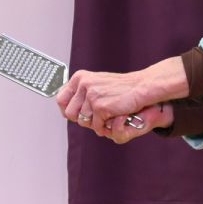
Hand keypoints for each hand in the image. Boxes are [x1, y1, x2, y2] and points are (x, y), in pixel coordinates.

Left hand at [56, 56, 187, 135]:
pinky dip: (106, 126)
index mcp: (80, 77)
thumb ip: (81, 93)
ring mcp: (92, 95)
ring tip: (108, 113)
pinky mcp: (100, 107)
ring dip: (96, 122)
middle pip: (70, 114)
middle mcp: (84, 84)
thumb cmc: (122, 87)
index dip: (68, 110)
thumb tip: (65, 108)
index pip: (61, 99)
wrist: (141, 87)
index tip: (77, 112)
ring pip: (83, 122)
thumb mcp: (96, 83)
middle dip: (83, 118)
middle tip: (98, 113)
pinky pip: (96, 126)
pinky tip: (114, 115)